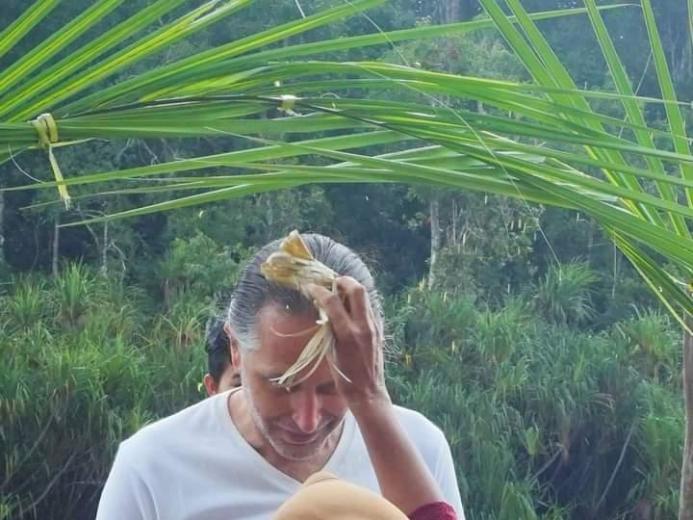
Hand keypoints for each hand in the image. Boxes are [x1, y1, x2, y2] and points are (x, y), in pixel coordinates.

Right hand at [306, 276, 389, 409]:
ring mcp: (374, 327)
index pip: (332, 301)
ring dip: (351, 290)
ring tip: (339, 293)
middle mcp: (363, 326)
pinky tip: (349, 309)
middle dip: (343, 281)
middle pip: (357, 290)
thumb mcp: (330, 352)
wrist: (368, 392)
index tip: (309, 286)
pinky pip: (368, 308)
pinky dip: (357, 303)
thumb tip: (324, 310)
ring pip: (365, 297)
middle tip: (331, 283)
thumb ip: (329, 329)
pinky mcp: (379, 330)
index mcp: (348, 333)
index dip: (318, 290)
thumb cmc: (344, 377)